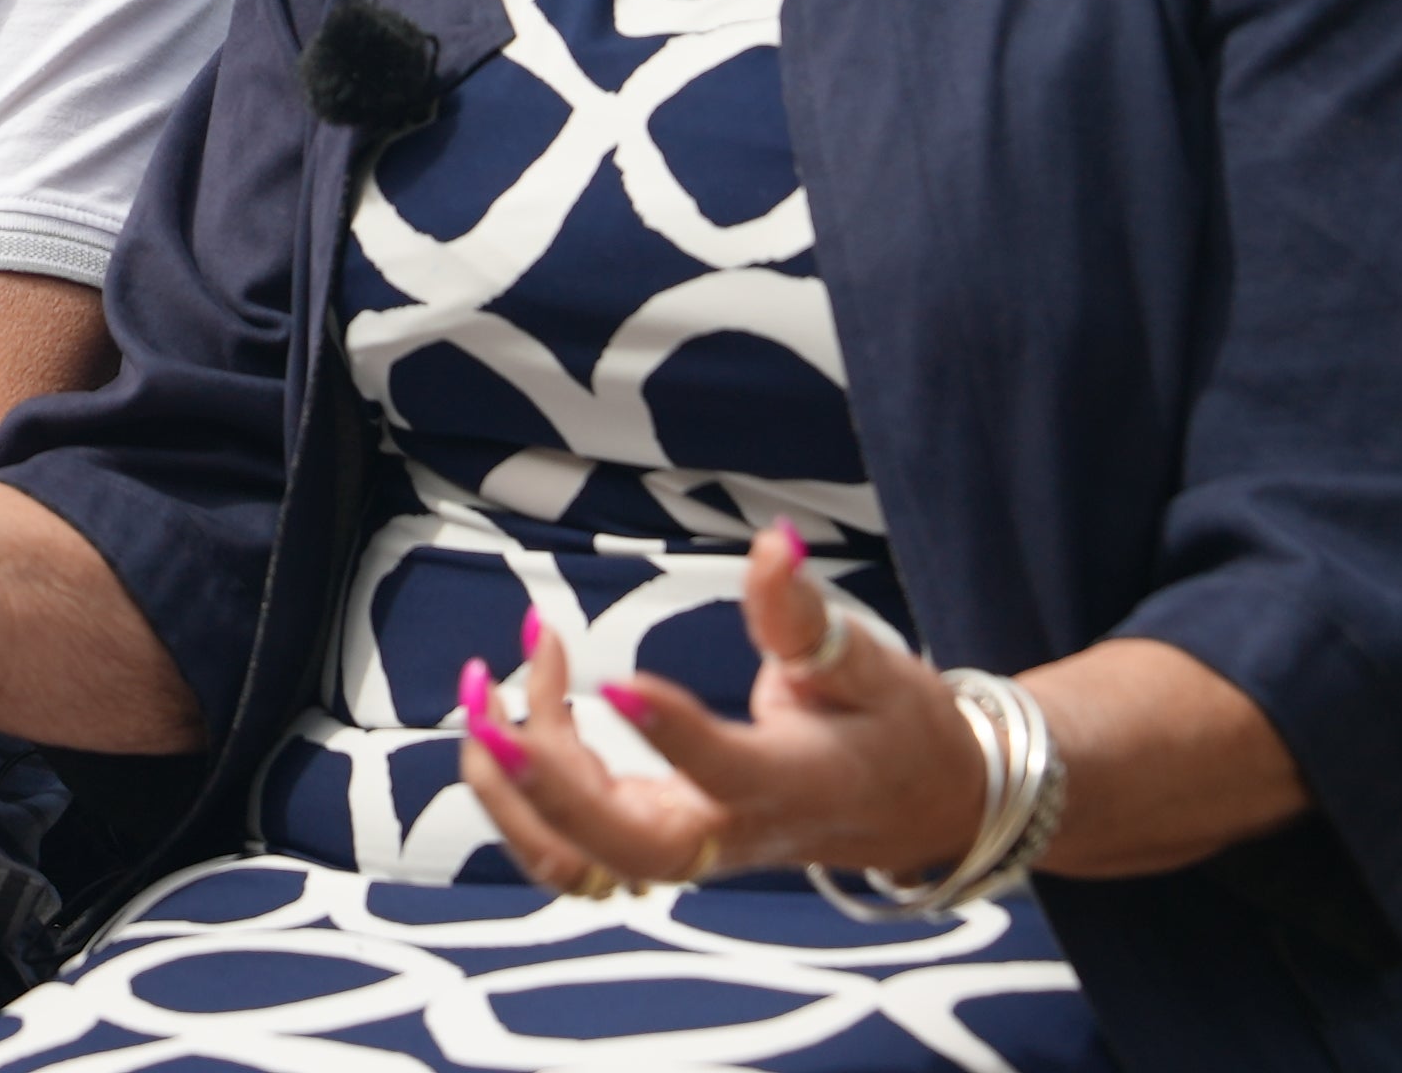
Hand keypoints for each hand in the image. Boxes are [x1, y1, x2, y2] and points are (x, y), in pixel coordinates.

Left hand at [454, 522, 988, 892]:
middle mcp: (728, 834)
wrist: (918, 811)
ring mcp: (684, 849)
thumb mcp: (868, 664)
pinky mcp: (653, 842)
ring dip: (507, 791)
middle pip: (619, 846)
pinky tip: (511, 704)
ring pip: (573, 861)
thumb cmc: (894, 729)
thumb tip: (774, 540)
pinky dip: (519, 790)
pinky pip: (566, 845)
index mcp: (792, 785)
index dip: (668, 732)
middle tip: (493, 701)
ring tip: (483, 686)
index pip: (723, 772)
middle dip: (541, 784)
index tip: (612, 675)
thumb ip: (803, 615)